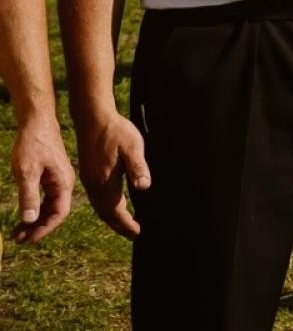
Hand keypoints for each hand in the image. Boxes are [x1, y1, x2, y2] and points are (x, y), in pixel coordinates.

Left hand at [10, 115, 73, 242]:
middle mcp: (64, 183)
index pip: (59, 213)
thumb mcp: (27, 172)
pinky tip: (23, 213)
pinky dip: (34, 207)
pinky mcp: (50, 175)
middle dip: (37, 228)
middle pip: (54, 212)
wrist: (36, 122)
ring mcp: (57, 179)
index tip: (28, 239)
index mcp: (64, 183)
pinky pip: (45, 197)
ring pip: (48, 205)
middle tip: (18, 239)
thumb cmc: (32, 144)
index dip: (44, 228)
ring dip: (34, 220)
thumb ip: (29, 197)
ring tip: (17, 231)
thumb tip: (30, 221)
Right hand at [78, 112, 149, 238]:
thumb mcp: (133, 146)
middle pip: (106, 213)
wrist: (93, 118)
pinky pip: (96, 198)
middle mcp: (93, 185)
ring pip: (99, 207)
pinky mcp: (88, 174)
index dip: (126, 223)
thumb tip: (144, 187)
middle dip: (119, 225)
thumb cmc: (115, 131)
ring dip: (112, 218)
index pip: (115, 210)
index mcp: (104, 181)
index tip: (138, 232)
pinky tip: (114, 205)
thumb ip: (138, 167)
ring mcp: (88, 180)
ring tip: (125, 225)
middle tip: (133, 234)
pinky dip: (106, 207)